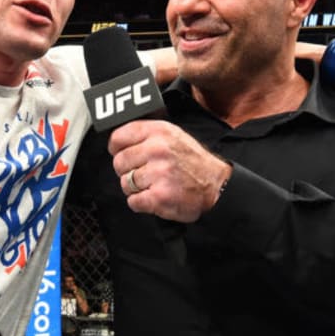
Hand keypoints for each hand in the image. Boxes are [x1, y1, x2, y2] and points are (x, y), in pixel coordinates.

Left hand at [107, 119, 229, 221]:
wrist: (218, 186)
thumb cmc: (195, 162)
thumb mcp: (174, 135)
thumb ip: (148, 135)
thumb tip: (119, 141)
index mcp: (159, 132)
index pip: (118, 137)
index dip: (116, 149)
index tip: (120, 153)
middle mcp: (157, 150)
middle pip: (119, 162)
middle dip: (127, 171)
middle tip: (144, 174)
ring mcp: (158, 173)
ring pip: (125, 183)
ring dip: (136, 189)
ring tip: (154, 185)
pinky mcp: (159, 196)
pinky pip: (133, 201)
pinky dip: (141, 203)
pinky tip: (155, 197)